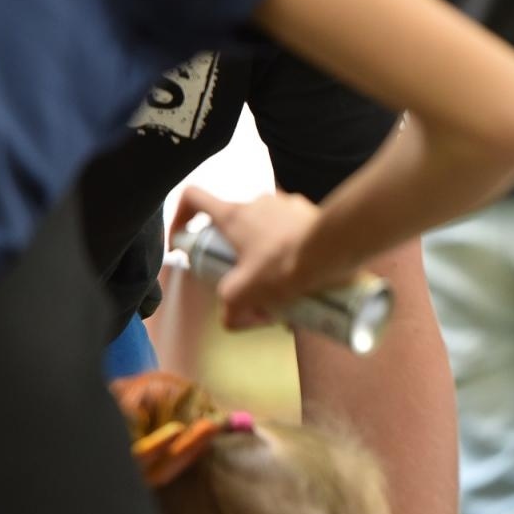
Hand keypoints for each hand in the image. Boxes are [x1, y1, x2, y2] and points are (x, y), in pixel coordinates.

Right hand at [170, 186, 326, 330]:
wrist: (333, 249)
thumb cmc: (282, 266)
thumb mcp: (243, 295)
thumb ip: (229, 308)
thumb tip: (232, 317)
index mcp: (233, 215)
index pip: (192, 196)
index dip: (180, 217)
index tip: (185, 243)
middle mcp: (257, 201)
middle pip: (232, 225)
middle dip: (235, 256)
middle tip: (247, 285)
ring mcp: (286, 203)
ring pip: (264, 230)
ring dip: (265, 258)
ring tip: (281, 292)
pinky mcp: (310, 212)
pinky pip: (291, 233)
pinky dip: (290, 255)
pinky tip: (303, 283)